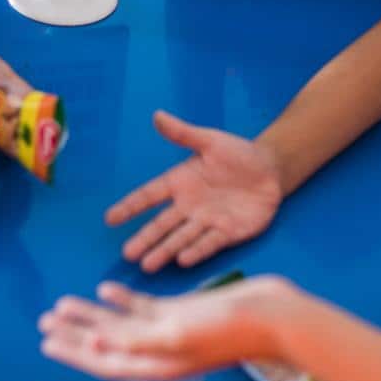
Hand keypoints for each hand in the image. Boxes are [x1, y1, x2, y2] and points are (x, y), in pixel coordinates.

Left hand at [40, 277, 286, 380]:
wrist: (272, 315)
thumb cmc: (228, 327)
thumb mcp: (178, 331)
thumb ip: (137, 339)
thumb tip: (98, 344)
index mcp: (156, 361)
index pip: (104, 359)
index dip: (73, 351)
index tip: (45, 341)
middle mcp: (158, 349)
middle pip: (106, 342)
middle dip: (73, 333)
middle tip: (43, 323)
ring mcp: (169, 331)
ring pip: (120, 323)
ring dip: (91, 315)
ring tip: (62, 304)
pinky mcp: (180, 313)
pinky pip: (142, 308)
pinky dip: (122, 300)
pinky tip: (104, 290)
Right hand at [106, 111, 282, 271]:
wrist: (271, 170)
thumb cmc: (238, 154)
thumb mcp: (210, 141)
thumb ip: (183, 133)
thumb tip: (157, 116)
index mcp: (180, 182)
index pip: (149, 195)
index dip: (130, 207)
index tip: (110, 219)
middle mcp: (188, 206)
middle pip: (162, 224)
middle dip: (145, 239)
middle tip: (127, 254)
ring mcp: (207, 221)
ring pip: (181, 238)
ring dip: (165, 251)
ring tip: (147, 265)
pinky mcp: (227, 233)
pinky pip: (209, 243)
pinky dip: (196, 251)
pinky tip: (182, 260)